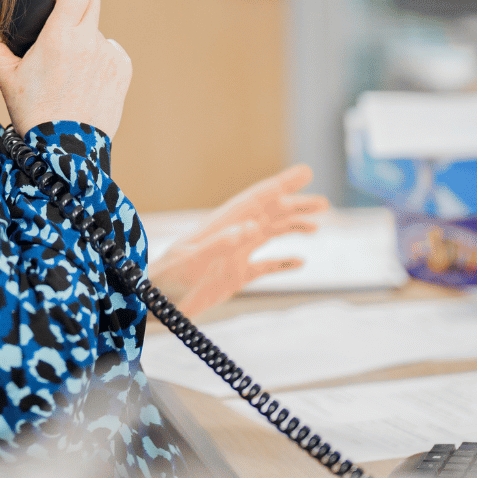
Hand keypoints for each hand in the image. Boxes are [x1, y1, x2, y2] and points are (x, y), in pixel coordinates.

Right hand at [0, 0, 131, 138]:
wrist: (65, 151)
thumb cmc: (33, 113)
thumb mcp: (4, 78)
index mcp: (59, 37)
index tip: (57, 3)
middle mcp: (89, 42)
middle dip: (77, 4)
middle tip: (62, 27)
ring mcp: (109, 55)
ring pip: (97, 29)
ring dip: (84, 40)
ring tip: (68, 72)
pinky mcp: (123, 69)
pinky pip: (110, 50)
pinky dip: (98, 60)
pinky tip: (83, 82)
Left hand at [147, 164, 329, 317]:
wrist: (153, 305)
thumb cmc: (166, 280)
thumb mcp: (191, 260)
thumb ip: (220, 243)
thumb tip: (251, 226)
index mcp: (222, 225)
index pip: (257, 199)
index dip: (282, 184)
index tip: (306, 172)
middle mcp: (231, 236)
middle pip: (268, 214)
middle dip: (295, 205)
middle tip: (324, 202)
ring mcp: (233, 256)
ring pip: (269, 235)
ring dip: (291, 228)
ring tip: (316, 226)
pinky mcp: (233, 277)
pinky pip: (263, 267)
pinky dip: (282, 262)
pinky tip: (300, 262)